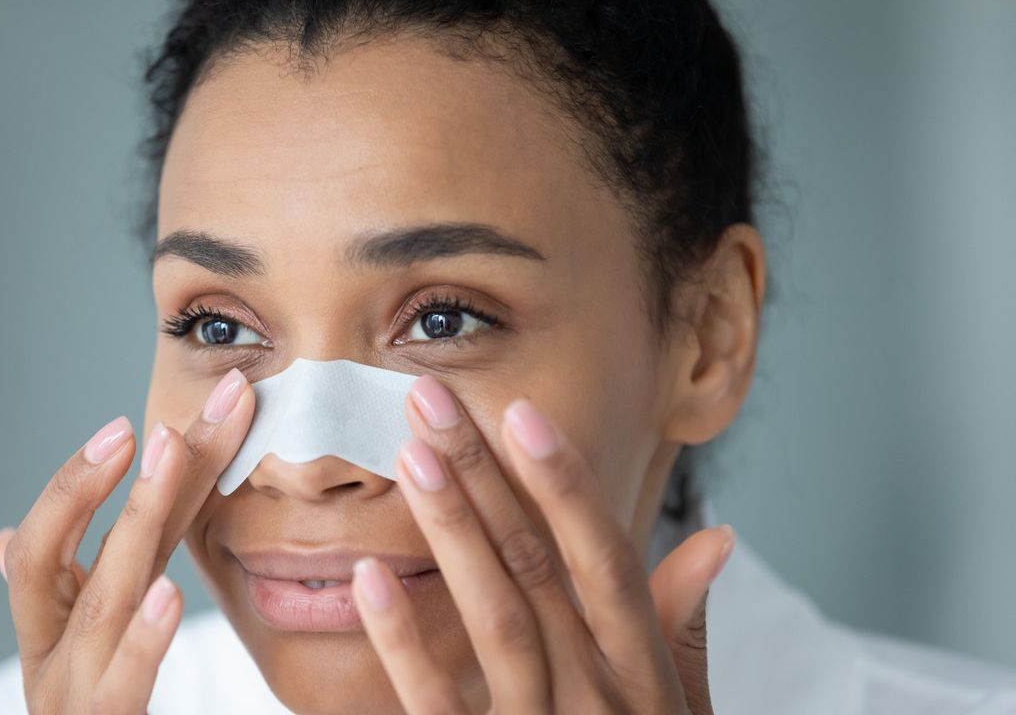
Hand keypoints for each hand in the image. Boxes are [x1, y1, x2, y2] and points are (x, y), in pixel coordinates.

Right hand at [0, 368, 253, 714]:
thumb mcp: (80, 647)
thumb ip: (67, 588)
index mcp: (48, 622)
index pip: (73, 534)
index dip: (100, 474)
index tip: (153, 414)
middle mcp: (48, 651)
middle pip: (64, 553)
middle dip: (107, 478)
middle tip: (161, 411)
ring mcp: (69, 694)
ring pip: (97, 604)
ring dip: (133, 521)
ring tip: (165, 454)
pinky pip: (118, 686)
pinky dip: (143, 640)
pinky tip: (170, 595)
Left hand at [351, 375, 734, 713]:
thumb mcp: (679, 713)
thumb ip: (683, 629)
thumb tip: (716, 537)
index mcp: (643, 675)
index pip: (605, 561)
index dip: (565, 485)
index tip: (521, 413)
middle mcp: (598, 698)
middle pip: (539, 572)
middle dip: (485, 479)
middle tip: (429, 401)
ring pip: (497, 622)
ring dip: (452, 534)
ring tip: (411, 457)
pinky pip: (438, 706)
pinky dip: (404, 642)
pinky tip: (368, 577)